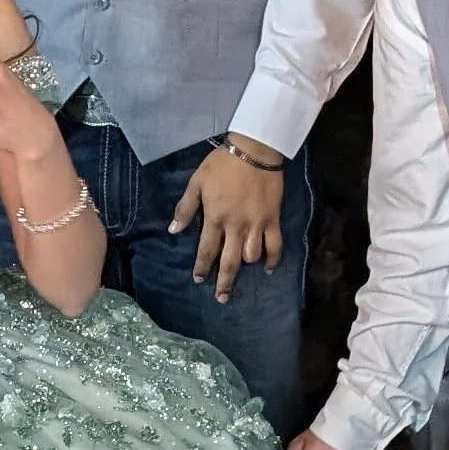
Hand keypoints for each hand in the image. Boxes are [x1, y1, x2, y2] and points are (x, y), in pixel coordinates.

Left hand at [170, 143, 282, 302]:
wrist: (254, 150)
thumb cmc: (222, 165)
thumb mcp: (197, 183)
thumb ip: (185, 208)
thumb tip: (174, 231)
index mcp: (215, 218)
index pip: (206, 250)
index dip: (202, 268)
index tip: (199, 280)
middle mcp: (236, 226)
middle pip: (230, 261)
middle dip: (225, 282)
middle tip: (222, 298)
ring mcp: (256, 224)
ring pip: (252, 256)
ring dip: (245, 266)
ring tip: (241, 273)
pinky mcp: (273, 219)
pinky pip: (275, 245)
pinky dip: (272, 259)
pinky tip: (267, 268)